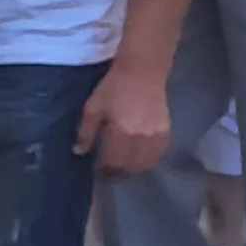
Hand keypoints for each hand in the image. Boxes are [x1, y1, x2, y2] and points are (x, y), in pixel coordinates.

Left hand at [76, 63, 172, 179]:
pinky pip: (158, 155)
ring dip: (133, 169)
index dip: (104, 170)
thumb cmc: (113, 88)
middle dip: (118, 174)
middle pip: (131, 167)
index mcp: (121, 133)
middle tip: (108, 174)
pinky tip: (137, 158)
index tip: (96, 172)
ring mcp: (157, 137)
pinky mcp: (166, 132)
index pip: (113, 162)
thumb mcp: (93, 108)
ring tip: (121, 167)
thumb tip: (79, 152)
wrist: (143, 72)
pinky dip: (147, 161)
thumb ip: (86, 132)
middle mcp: (142, 139)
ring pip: (146, 164)